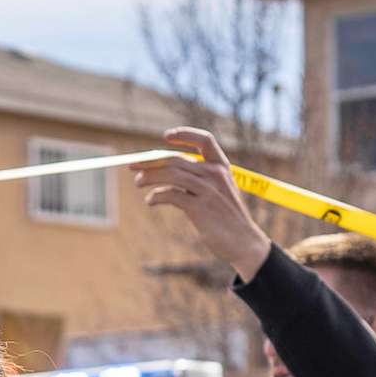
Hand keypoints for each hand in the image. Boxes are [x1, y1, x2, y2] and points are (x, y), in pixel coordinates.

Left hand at [132, 127, 271, 282]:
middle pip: (177, 159)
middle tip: (133, 166)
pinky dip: (156, 196)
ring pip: (171, 174)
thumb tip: (163, 172)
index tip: (166, 136)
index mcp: (222, 167)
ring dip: (149, 177)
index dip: (185, 134)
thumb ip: (197, 180)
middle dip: (151, 161)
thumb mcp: (217, 192)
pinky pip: (170, 194)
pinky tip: (151, 200)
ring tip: (138, 182)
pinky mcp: (199, 207)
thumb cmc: (226, 218)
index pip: (205, 140)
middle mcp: (216, 174)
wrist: (243, 242)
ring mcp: (208, 190)